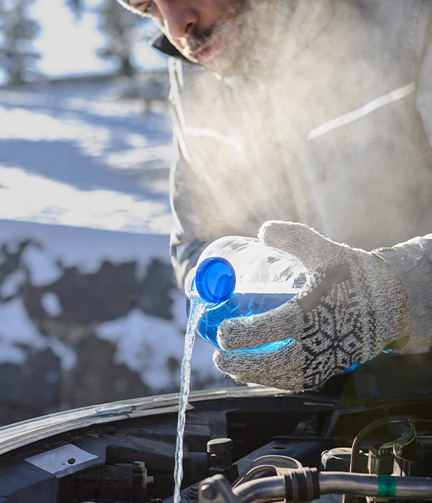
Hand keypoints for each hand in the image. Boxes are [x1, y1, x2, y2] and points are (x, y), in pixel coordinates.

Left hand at [213, 221, 409, 389]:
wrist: (394, 302)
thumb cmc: (356, 276)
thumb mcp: (326, 251)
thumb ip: (295, 238)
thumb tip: (264, 231)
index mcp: (316, 312)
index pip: (276, 328)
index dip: (246, 334)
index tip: (223, 332)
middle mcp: (322, 342)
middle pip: (276, 361)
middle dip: (243, 363)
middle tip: (218, 355)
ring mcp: (328, 359)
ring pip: (286, 377)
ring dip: (256, 376)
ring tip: (230, 367)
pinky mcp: (332, 368)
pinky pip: (300, 381)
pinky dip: (275, 381)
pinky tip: (255, 375)